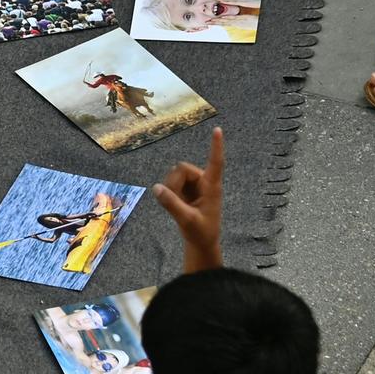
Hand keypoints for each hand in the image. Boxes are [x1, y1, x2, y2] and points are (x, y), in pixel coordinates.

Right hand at [152, 126, 224, 266]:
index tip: (217, 129)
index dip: (216, 146)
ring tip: (178, 205)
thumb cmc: (201, 232)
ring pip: (176, 175)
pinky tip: (176, 204)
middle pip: (183, 168)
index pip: (215, 163)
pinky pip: (172, 183)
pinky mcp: (187, 191)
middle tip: (174, 200)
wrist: (201, 243)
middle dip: (174, 181)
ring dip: (171, 188)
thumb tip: (156, 188)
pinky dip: (169, 192)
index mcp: (212, 187)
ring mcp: (195, 186)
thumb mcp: (187, 220)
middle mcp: (205, 182)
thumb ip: (171, 204)